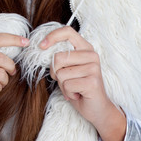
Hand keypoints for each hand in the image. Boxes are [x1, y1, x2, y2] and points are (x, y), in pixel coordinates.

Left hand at [40, 26, 125, 140]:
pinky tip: (77, 94)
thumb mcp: (70, 68)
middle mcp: (91, 55)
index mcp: (85, 48)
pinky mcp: (92, 82)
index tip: (42, 46)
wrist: (98, 109)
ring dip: (62, 85)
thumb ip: (62, 57)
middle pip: (58, 57)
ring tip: (73, 88)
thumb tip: (44, 47)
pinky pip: (67, 85)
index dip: (52, 36)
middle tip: (65, 81)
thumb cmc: (80, 88)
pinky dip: (67, 93)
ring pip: (61, 73)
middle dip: (55, 73)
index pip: (68, 32)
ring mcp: (93, 68)